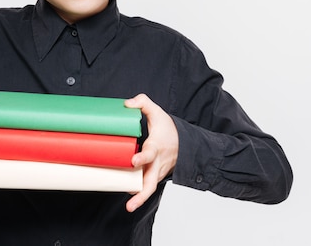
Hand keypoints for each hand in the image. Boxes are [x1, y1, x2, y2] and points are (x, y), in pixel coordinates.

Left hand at [124, 93, 178, 211]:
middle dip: (142, 195)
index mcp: (157, 147)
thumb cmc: (169, 129)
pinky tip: (126, 195)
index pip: (150, 154)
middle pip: (151, 183)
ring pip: (149, 188)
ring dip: (140, 198)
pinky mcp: (153, 177)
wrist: (184, 144)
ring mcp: (156, 173)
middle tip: (131, 204)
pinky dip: (138, 193)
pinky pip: (146, 186)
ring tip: (130, 207)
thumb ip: (143, 103)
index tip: (134, 161)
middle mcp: (157, 163)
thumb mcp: (158, 112)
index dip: (143, 158)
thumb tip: (126, 104)